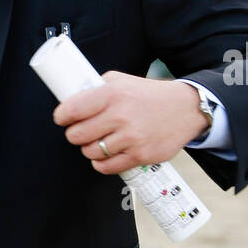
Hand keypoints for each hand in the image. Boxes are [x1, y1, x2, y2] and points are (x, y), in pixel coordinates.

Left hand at [53, 73, 209, 175]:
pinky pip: (106, 167)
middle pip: (76, 135)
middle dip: (75, 134)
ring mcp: (131, 138)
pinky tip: (106, 154)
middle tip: (81, 132)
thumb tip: (72, 97)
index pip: (72, 109)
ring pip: (90, 152)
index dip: (62, 116)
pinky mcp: (140, 155)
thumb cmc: (150, 95)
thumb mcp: (123, 81)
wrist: (186, 108)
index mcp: (112, 94)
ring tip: (98, 141)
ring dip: (90, 149)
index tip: (63, 119)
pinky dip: (101, 163)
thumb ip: (98, 88)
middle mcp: (120, 115)